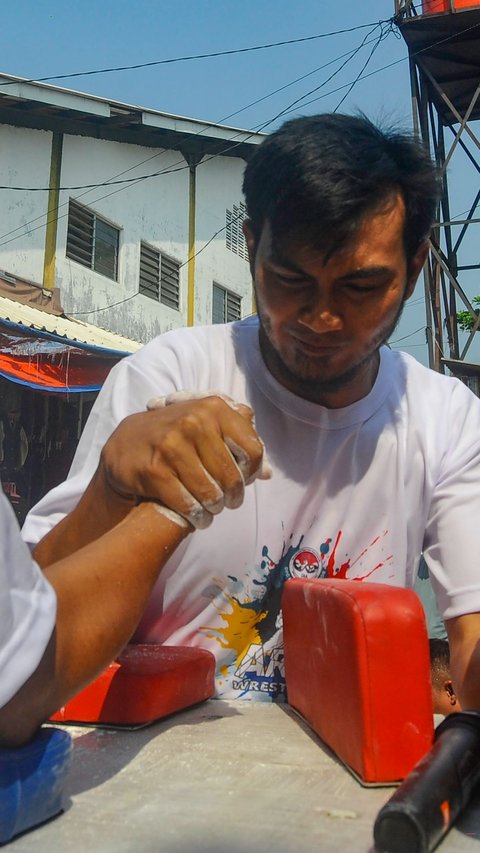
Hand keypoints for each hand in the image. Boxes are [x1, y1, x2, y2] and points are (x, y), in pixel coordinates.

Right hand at [99, 392, 270, 528]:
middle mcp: (194, 422)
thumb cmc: (177, 436)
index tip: (245, 481)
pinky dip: (196, 517)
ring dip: (214, 509)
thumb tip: (269, 474)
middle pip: (233, 477)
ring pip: (211, 494)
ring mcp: (171, 446)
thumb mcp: (207, 426)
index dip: (253, 472)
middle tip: (227, 502)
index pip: (253, 449)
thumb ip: (239, 443)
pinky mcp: (154, 470)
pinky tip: (197, 517)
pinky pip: (188, 505)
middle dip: (233, 497)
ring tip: (211, 509)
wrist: (127, 444)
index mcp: (213, 408)